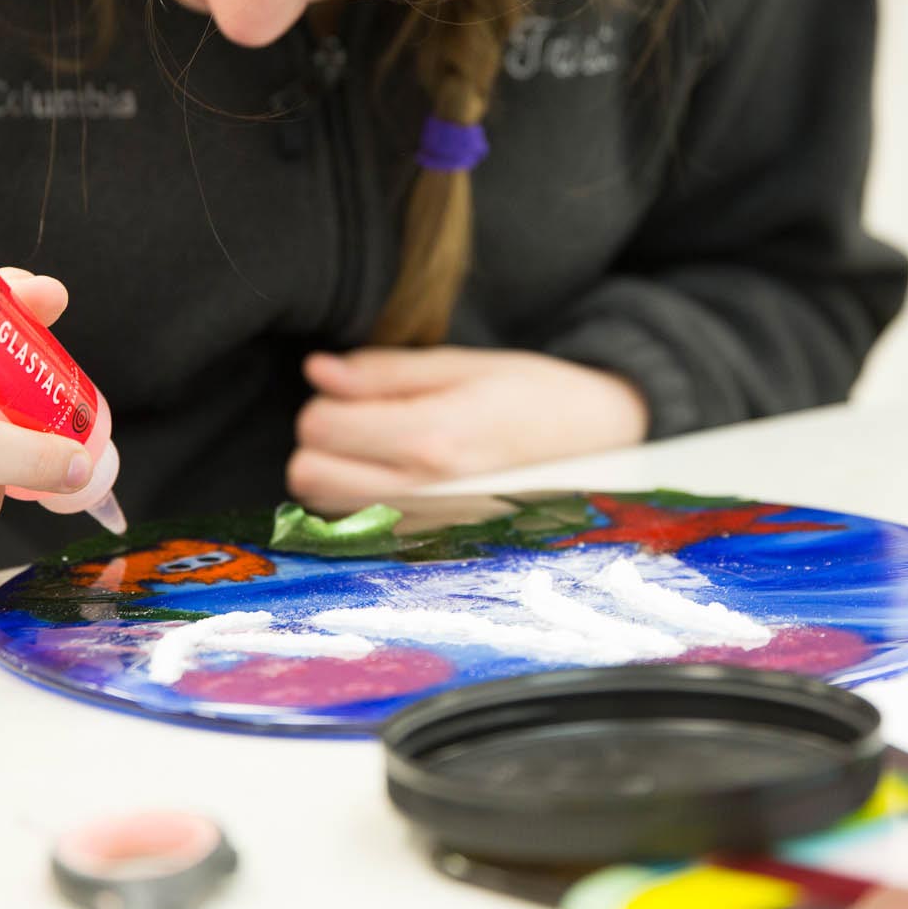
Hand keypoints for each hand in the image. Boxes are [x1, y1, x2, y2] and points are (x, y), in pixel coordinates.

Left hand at [287, 347, 648, 514]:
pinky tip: (391, 477)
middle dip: (321, 440)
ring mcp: (425, 526)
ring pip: (325, 506)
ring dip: (334, 471)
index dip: (326, 399)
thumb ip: (384, 371)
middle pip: (308, 473)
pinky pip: (359, 528)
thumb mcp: (464, 365)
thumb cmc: (534, 395)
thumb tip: (317, 370)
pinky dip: (357, 501)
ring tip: (379, 446)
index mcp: (433, 437)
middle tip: (360, 419)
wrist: (600, 446)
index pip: (320, 426)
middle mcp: (423, 492)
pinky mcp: (430, 543)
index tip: (355, 390)